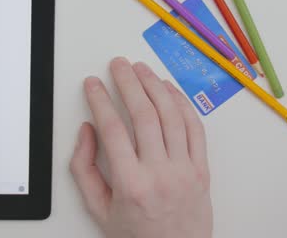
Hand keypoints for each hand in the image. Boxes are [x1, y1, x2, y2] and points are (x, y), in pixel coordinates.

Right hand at [70, 58, 211, 237]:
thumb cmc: (138, 236)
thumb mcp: (98, 209)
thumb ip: (84, 169)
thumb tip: (87, 131)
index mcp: (131, 185)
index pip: (113, 129)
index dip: (100, 100)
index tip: (93, 84)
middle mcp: (160, 174)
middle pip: (144, 115)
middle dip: (128, 83)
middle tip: (118, 65)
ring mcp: (185, 170)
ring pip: (172, 116)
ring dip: (156, 86)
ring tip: (142, 70)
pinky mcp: (202, 170)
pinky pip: (195, 128)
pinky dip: (182, 104)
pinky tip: (169, 90)